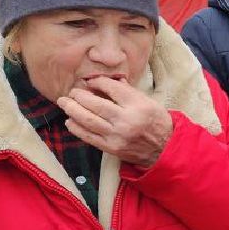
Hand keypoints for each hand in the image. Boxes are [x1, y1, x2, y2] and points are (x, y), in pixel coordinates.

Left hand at [57, 77, 173, 168]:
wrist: (164, 148)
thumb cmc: (156, 121)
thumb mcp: (148, 101)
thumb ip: (126, 91)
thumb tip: (105, 81)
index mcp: (138, 105)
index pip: (111, 88)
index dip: (97, 82)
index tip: (90, 81)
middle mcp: (126, 120)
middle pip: (95, 104)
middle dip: (79, 96)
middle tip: (71, 92)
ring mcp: (117, 135)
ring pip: (88, 120)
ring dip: (72, 110)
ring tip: (64, 103)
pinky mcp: (111, 148)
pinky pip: (88, 136)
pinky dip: (76, 128)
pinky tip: (70, 121)